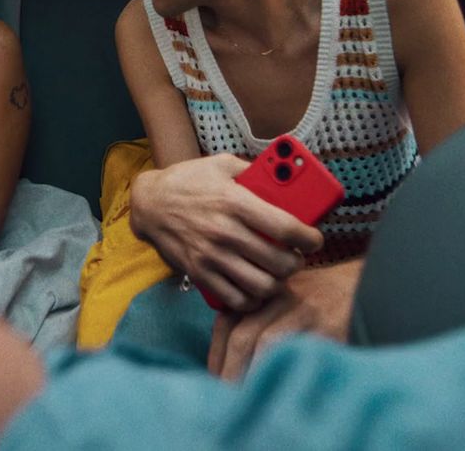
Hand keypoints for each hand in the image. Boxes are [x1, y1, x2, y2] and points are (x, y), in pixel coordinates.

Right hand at [129, 155, 322, 311]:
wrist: (149, 203)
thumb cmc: (189, 181)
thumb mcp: (222, 164)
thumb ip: (254, 171)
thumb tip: (287, 179)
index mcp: (235, 201)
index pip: (286, 228)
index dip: (310, 238)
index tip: (314, 240)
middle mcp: (225, 231)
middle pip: (279, 262)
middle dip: (297, 263)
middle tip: (297, 256)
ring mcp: (211, 256)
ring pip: (262, 286)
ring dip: (277, 282)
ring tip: (278, 273)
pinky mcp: (200, 273)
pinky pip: (236, 299)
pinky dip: (252, 299)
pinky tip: (256, 287)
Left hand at [207, 257, 364, 380]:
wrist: (364, 284)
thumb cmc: (318, 300)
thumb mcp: (283, 301)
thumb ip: (256, 320)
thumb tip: (227, 365)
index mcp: (264, 292)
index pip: (226, 324)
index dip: (217, 356)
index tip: (216, 380)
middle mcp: (280, 296)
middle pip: (243, 335)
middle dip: (231, 370)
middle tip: (228, 395)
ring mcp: (305, 309)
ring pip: (266, 341)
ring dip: (254, 374)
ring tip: (249, 397)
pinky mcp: (328, 324)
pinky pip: (300, 351)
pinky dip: (285, 369)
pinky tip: (281, 385)